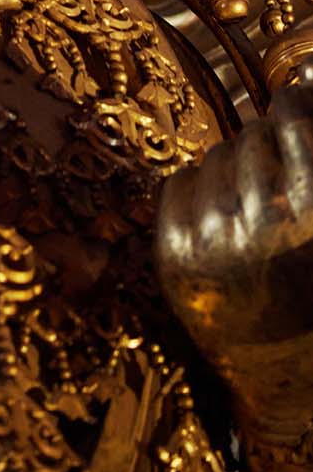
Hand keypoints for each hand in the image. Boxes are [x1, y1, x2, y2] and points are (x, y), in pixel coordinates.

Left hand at [156, 72, 312, 447]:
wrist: (285, 384)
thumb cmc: (312, 293)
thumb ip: (311, 164)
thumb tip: (299, 87)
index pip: (293, 122)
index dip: (292, 107)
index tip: (290, 105)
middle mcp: (265, 222)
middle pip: (252, 138)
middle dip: (263, 147)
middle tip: (272, 173)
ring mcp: (214, 237)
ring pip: (215, 156)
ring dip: (232, 169)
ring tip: (248, 203)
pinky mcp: (173, 253)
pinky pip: (178, 182)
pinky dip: (196, 190)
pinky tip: (216, 215)